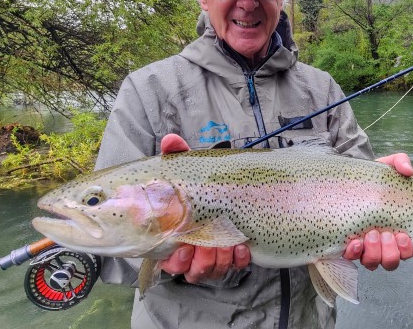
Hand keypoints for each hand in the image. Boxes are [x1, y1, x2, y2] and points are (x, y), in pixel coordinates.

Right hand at [157, 134, 250, 281]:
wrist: (230, 191)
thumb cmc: (201, 186)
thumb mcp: (190, 170)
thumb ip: (178, 155)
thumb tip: (170, 140)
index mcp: (175, 238)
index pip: (169, 262)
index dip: (177, 260)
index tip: (185, 248)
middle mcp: (192, 253)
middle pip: (192, 271)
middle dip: (203, 260)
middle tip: (211, 245)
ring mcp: (213, 258)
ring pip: (213, 271)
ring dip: (221, 259)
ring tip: (229, 242)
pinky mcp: (233, 259)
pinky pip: (235, 267)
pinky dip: (239, 258)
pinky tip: (243, 246)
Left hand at [342, 153, 412, 269]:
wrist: (346, 180)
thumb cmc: (371, 178)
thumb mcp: (387, 166)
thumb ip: (400, 162)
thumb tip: (408, 171)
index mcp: (398, 229)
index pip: (407, 250)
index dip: (406, 249)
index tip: (403, 235)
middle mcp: (383, 243)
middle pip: (391, 262)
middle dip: (390, 251)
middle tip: (385, 233)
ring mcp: (364, 247)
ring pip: (373, 263)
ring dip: (374, 253)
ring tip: (370, 234)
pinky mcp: (347, 246)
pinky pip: (352, 259)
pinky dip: (354, 253)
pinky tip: (353, 242)